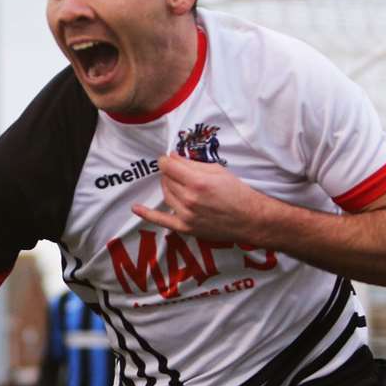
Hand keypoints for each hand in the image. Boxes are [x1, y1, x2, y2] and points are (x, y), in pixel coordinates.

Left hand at [132, 154, 273, 242]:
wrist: (249, 219)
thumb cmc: (237, 192)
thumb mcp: (218, 171)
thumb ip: (193, 164)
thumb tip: (173, 157)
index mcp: (197, 182)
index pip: (169, 166)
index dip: (167, 160)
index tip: (168, 159)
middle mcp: (189, 199)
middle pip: (167, 180)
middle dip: (170, 173)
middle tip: (178, 171)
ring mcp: (186, 215)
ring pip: (166, 194)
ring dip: (167, 186)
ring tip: (177, 182)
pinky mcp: (186, 228)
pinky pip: (161, 220)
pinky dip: (147, 214)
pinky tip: (136, 208)